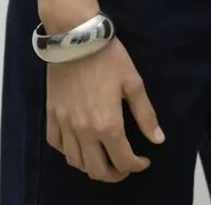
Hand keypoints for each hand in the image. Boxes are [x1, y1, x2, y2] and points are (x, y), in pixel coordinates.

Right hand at [45, 37, 165, 182]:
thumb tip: (158, 139)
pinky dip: (68, 151)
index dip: (136, 166)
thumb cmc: (108, 57)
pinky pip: (57, 144)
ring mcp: (65, 124)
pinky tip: (78, 144)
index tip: (143, 160)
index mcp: (108, 124)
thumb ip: (145, 114)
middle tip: (124, 166)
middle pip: (97, 170)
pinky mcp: (52, 114)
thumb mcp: (133, 82)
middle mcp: (84, 131)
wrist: (76, 37)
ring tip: (103, 157)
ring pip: (76, 162)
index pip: (123, 160)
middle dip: (114, 174)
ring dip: (91, 166)